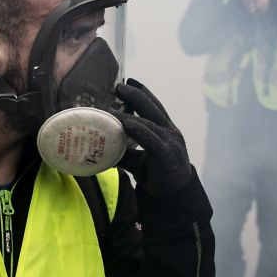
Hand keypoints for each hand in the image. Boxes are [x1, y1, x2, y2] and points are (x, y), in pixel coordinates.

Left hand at [115, 78, 192, 195]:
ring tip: (116, 101)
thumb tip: (100, 148)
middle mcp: (169, 132)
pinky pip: (149, 137)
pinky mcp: (165, 153)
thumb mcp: (138, 160)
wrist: (175, 195)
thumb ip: (123, 152)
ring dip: (132, 108)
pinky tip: (124, 122)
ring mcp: (169, 141)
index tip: (129, 81)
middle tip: (119, 84)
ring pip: (149, 119)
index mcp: (165, 130)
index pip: (154, 107)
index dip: (142, 93)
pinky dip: (136, 128)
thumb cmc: (158, 175)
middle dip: (136, 94)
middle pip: (152, 107)